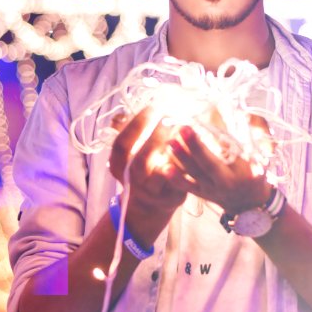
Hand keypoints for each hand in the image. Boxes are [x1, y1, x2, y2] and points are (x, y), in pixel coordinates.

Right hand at [109, 107, 190, 247]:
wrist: (151, 204)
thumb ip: (127, 133)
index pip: (121, 145)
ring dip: (175, 149)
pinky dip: (187, 161)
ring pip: (163, 172)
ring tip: (184, 127)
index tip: (151, 107)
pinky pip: (182, 179)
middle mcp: (133, 181)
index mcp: (118, 166)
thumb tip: (121, 115)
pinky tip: (193, 144)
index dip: (135, 125)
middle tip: (170, 115)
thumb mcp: (129, 153)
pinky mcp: (172, 197)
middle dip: (156, 136)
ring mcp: (152, 192)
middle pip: (141, 161)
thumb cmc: (142, 169)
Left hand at [167, 124, 271, 214]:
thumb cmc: (255, 173)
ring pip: (196, 174)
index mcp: (244, 171)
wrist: (249, 202)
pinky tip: (165, 167)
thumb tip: (242, 115)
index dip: (219, 139)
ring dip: (182, 157)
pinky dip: (176, 179)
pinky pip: (188, 187)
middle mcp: (227, 182)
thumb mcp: (261, 157)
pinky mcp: (202, 194)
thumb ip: (253, 137)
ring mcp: (213, 189)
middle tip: (184, 129)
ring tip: (171, 141)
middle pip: (210, 164)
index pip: (231, 154)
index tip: (207, 124)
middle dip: (196, 147)